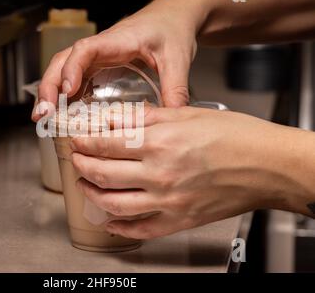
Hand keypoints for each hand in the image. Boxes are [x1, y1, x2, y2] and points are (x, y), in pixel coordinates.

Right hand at [32, 0, 203, 120]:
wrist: (172, 16)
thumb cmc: (171, 28)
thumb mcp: (177, 59)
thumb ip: (175, 88)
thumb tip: (171, 118)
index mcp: (117, 41)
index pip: (84, 50)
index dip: (72, 69)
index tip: (67, 90)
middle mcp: (101, 48)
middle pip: (63, 61)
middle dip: (49, 86)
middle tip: (43, 113)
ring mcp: (97, 57)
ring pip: (64, 70)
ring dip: (51, 92)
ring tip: (42, 118)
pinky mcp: (99, 66)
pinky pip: (76, 79)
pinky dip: (64, 96)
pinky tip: (61, 114)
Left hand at [70, 107, 314, 238]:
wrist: (268, 165)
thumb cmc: (236, 136)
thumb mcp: (188, 114)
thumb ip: (147, 117)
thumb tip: (117, 119)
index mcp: (159, 143)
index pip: (106, 144)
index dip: (85, 143)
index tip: (77, 141)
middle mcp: (159, 174)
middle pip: (103, 173)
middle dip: (82, 165)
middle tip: (76, 159)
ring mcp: (167, 201)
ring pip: (114, 203)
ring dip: (92, 194)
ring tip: (85, 185)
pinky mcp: (178, 220)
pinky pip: (140, 229)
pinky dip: (119, 227)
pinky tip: (109, 220)